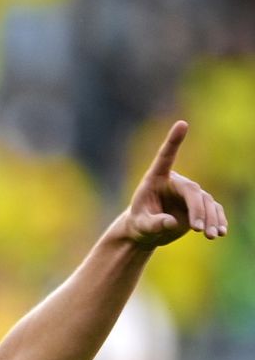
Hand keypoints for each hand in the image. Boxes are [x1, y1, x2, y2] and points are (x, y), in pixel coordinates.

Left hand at [123, 120, 227, 248]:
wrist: (146, 232)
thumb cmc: (139, 224)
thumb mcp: (141, 226)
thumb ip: (154, 223)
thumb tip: (173, 223)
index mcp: (155, 179)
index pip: (166, 157)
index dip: (174, 141)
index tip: (182, 124)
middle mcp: (175, 183)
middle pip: (193, 192)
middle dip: (198, 210)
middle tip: (197, 229)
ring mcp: (189, 193)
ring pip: (206, 202)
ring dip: (211, 218)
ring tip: (211, 236)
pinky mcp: (199, 205)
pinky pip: (213, 210)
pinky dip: (218, 220)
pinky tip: (221, 232)